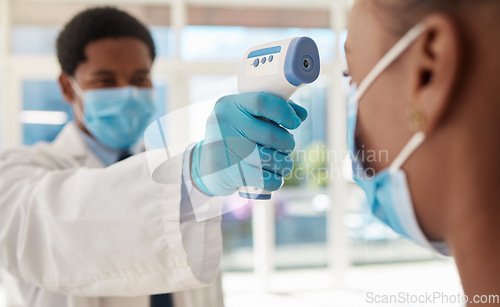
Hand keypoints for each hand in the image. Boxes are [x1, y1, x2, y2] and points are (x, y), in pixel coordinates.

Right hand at [190, 92, 307, 195]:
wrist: (206, 165)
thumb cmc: (235, 136)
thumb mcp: (245, 116)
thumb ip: (273, 110)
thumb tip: (301, 114)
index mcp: (229, 105)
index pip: (262, 101)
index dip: (284, 112)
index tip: (294, 122)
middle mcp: (223, 124)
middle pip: (271, 135)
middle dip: (288, 143)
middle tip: (287, 146)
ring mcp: (223, 150)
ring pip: (271, 160)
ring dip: (285, 164)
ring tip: (282, 163)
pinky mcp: (227, 173)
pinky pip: (265, 180)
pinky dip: (276, 181)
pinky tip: (274, 178)